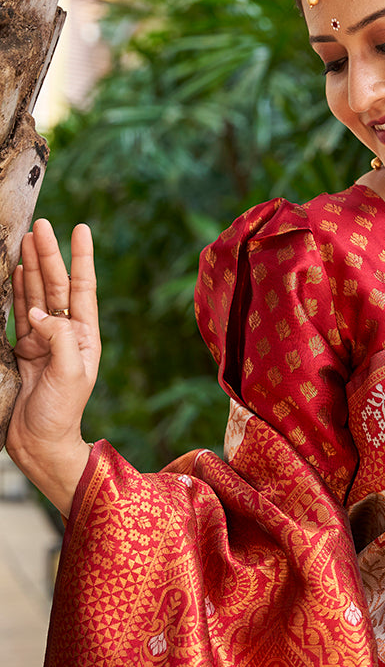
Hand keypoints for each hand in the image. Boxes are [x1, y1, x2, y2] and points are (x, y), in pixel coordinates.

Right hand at [6, 218, 99, 514]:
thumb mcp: (68, 374)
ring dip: (32, 267)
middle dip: (50, 255)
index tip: (81, 228)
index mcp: (85, 337)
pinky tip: (15, 270)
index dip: (82, 258)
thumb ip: (57, 339)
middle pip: (58, 286)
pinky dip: (17, 290)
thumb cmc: (61, 413)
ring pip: (37, 295)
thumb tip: (39, 311)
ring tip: (26, 238)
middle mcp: (67, 334)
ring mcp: (44, 340)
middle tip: (41, 224)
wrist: (39, 442)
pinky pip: (19, 312)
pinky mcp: (24, 350)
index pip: (84, 289)